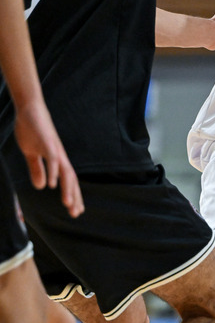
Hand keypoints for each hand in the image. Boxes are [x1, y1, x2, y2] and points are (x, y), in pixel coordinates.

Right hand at [13, 100, 82, 217]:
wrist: (29, 109)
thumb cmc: (32, 129)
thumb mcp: (32, 153)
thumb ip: (37, 169)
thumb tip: (42, 187)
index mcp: (57, 159)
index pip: (68, 180)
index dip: (73, 195)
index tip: (76, 211)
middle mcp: (60, 156)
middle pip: (71, 179)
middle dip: (74, 196)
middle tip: (76, 213)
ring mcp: (54, 149)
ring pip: (65, 171)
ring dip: (67, 188)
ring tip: (68, 203)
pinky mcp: (47, 141)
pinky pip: (52, 159)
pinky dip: (53, 172)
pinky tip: (52, 184)